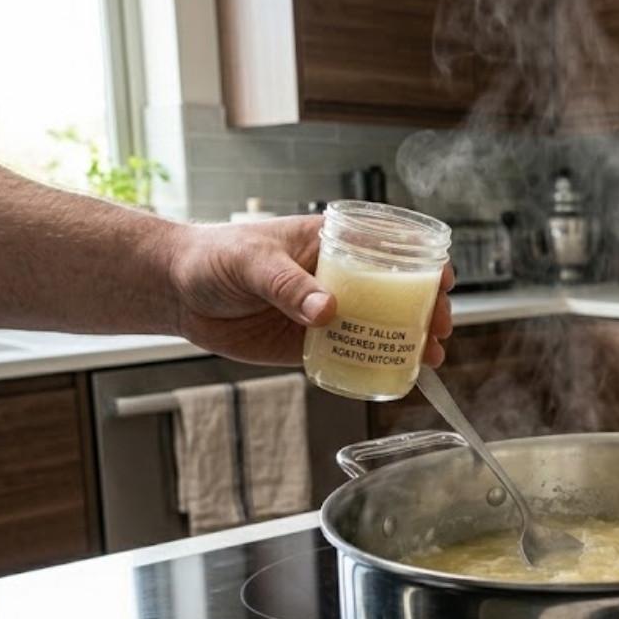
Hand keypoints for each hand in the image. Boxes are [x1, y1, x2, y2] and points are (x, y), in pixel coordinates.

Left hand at [168, 216, 453, 366]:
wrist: (177, 291)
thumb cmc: (215, 257)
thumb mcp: (253, 262)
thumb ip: (289, 285)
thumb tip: (329, 310)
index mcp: (332, 243)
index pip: (391, 246)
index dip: (424, 261)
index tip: (442, 280)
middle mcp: (340, 277)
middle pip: (398, 291)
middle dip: (427, 309)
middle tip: (440, 328)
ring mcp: (328, 312)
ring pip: (382, 326)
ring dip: (411, 341)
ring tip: (432, 357)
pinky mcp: (311, 343)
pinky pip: (352, 355)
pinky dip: (377, 366)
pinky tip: (397, 376)